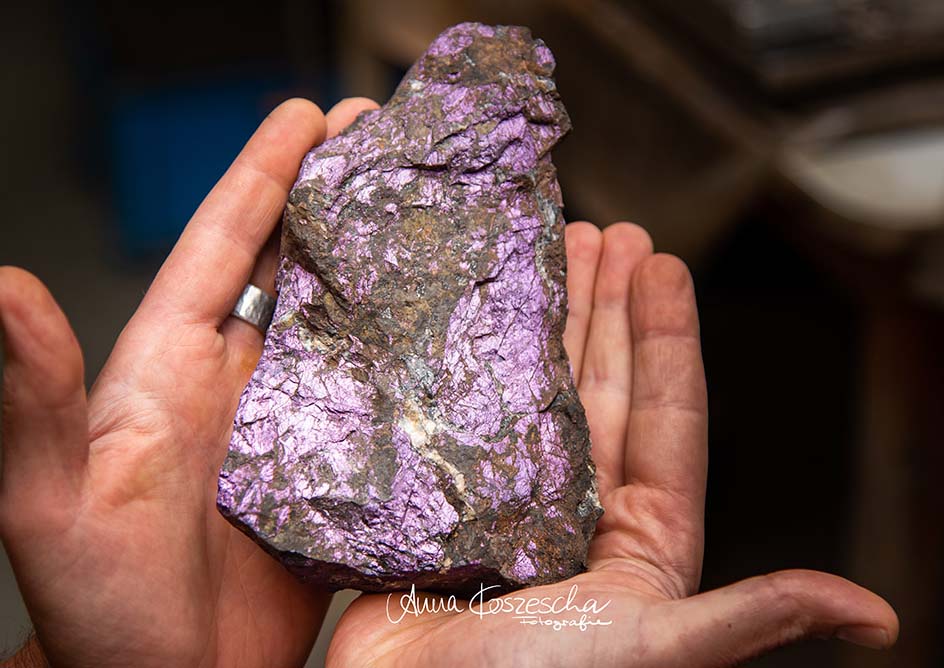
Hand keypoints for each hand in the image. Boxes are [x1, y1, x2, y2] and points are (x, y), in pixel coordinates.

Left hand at [0, 97, 377, 667]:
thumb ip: (37, 399)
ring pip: (339, 318)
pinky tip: (449, 328)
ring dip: (381, 263)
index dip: (262, 174)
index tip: (310, 115)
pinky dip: (410, 351)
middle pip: (289, 263)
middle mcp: (235, 380)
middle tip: (388, 140)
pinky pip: (376, 391)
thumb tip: (2, 286)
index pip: (219, 247)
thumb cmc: (99, 608)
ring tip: (432, 213)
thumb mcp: (56, 502)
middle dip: (334, 195)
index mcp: (168, 367)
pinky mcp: (333, 468)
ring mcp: (289, 422)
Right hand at [324, 223, 898, 666]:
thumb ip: (746, 617)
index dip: (668, 337)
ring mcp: (509, 496)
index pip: (667, 416)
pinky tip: (469, 313)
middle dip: (608, 307)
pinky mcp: (446, 495)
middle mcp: (577, 508)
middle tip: (610, 233)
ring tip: (553, 249)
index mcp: (637, 538)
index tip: (665, 265)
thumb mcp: (651, 645)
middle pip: (601, 385)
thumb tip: (874, 614)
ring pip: (538, 388)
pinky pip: (465, 412)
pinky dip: (468, 360)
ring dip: (547, 318)